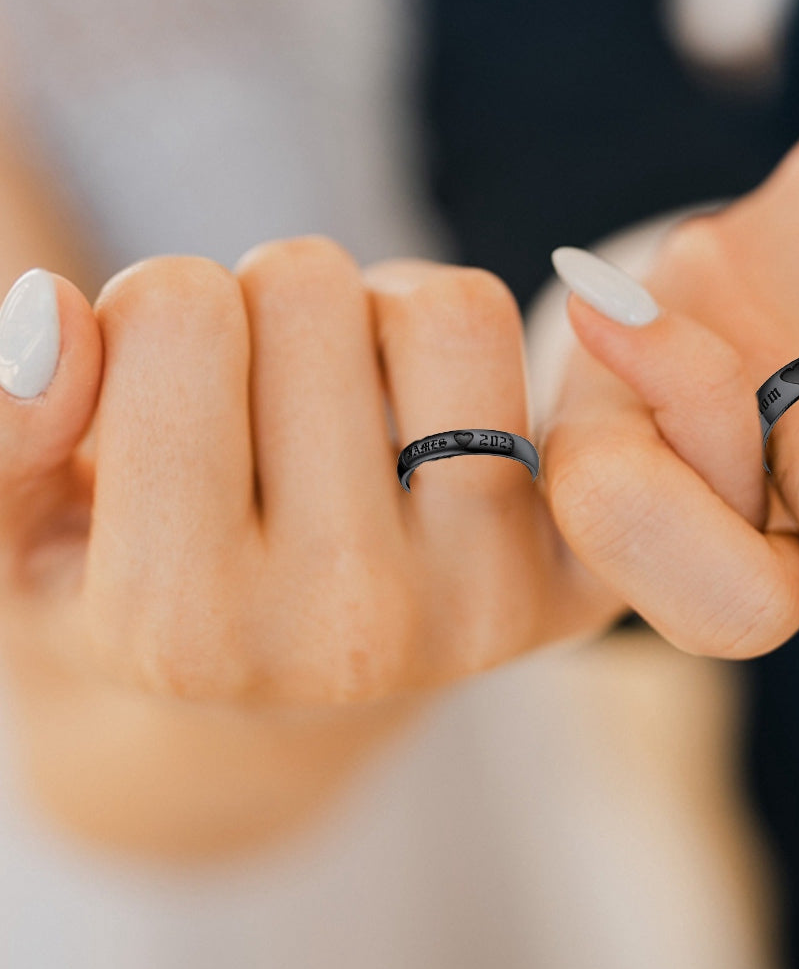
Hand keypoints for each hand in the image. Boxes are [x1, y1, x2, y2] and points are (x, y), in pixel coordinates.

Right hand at [0, 238, 609, 854]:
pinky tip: (433, 427)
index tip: (172, 406)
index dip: (157, 318)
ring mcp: (482, 602)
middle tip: (268, 412)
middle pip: (306, 286)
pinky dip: (468, 354)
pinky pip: (541, 361)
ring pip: (439, 308)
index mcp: (184, 627)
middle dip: (269, 314)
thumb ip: (7, 436)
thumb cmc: (159, 583)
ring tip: (349, 412)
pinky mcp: (571, 573)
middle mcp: (350, 630)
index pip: (171, 305)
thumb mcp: (33, 531)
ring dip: (379, 323)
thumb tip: (49, 312)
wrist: (299, 682)